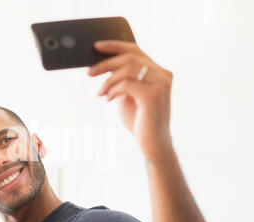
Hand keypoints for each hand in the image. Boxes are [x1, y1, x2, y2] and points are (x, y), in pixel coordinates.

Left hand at [88, 40, 173, 158]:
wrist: (153, 144)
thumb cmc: (140, 120)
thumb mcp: (129, 94)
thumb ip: (122, 78)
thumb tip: (104, 64)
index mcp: (159, 72)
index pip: (136, 50)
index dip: (115, 46)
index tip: (96, 46)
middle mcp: (163, 75)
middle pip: (129, 58)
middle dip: (105, 64)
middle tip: (89, 72)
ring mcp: (161, 85)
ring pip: (127, 70)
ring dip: (108, 80)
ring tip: (100, 92)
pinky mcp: (153, 96)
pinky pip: (126, 84)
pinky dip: (113, 90)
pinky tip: (108, 98)